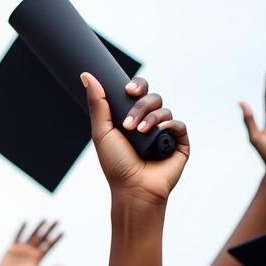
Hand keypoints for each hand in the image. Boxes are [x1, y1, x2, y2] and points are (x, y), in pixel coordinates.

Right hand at [0, 220, 63, 265]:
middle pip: (43, 238)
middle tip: (57, 220)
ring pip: (32, 235)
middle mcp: (31, 252)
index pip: (49, 245)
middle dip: (49, 229)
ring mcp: (22, 249)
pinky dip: (21, 229)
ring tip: (45, 218)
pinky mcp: (13, 248)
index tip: (63, 231)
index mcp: (38, 258)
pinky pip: (18, 236)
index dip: (56, 239)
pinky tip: (25, 222)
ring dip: (38, 227)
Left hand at [84, 74, 188, 207]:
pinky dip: (169, 126)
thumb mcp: (102, 132)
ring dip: (152, 119)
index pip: (139, 92)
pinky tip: (160, 133)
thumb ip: (97, 104)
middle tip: (129, 124)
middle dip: (141, 106)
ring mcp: (165, 133)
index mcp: (132, 118)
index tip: (129, 90)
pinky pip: (179, 125)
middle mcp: (149, 123)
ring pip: (164, 110)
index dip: (137, 86)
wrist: (133, 189)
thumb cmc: (116, 165)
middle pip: (152, 98)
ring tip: (140, 133)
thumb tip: (86, 75)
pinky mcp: (179, 144)